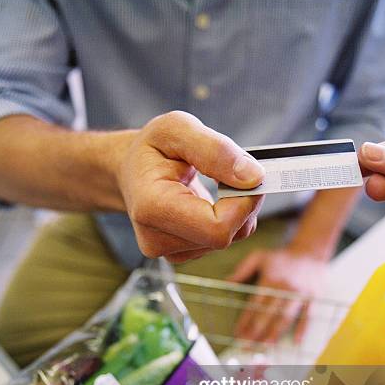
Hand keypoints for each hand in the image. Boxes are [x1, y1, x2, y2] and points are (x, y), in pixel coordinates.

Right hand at [117, 111, 264, 261]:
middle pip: (225, 236)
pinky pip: (222, 241)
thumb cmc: (152, 149)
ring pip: (228, 239)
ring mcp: (169, 252)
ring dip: (235, 210)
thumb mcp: (178, 129)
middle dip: (242, 204)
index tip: (247, 175)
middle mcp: (157, 239)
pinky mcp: (181, 255)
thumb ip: (216, 150)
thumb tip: (253, 177)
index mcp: (152, 208)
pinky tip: (209, 201)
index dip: (243, 203)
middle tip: (233, 174)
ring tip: (215, 183)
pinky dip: (227, 219)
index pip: (217, 228)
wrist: (131, 171)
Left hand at [229, 248, 325, 343]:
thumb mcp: (259, 256)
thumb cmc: (281, 257)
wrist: (309, 251)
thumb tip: (227, 282)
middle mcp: (284, 288)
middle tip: (247, 345)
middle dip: (256, 331)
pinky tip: (296, 342)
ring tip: (265, 345)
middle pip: (268, 314)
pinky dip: (302, 329)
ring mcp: (299, 293)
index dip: (245, 320)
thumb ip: (243, 269)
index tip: (238, 334)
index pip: (254, 304)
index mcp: (269, 279)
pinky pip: (308, 315)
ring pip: (285, 317)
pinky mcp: (313, 296)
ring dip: (275, 333)